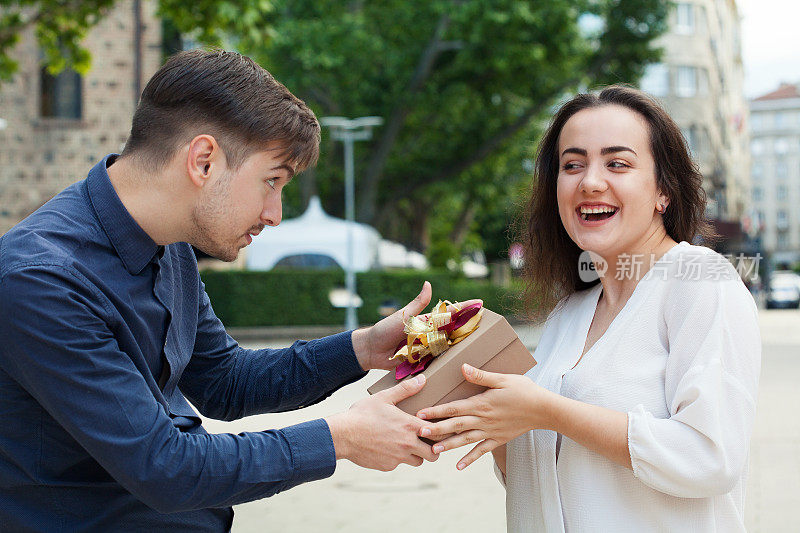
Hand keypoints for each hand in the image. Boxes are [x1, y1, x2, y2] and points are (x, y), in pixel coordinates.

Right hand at [325, 374, 438, 470]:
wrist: (343, 435)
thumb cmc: (362, 414)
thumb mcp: (384, 397)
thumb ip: (405, 389)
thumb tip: (422, 379)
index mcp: (410, 426)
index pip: (437, 433)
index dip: (440, 432)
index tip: (436, 429)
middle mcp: (408, 444)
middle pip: (433, 455)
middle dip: (433, 449)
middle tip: (427, 442)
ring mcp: (398, 458)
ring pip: (417, 462)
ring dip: (416, 455)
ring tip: (408, 445)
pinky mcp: (387, 466)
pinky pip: (398, 464)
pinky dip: (396, 459)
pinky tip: (387, 448)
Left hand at [351, 281, 481, 370]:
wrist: (371, 350)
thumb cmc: (385, 330)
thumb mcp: (403, 315)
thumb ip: (418, 303)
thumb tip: (428, 284)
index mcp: (426, 321)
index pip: (449, 313)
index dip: (464, 308)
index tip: (480, 303)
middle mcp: (429, 334)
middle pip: (453, 331)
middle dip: (469, 327)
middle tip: (488, 325)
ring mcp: (426, 349)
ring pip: (447, 348)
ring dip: (461, 347)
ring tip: (481, 345)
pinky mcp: (421, 362)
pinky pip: (436, 363)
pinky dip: (446, 364)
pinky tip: (460, 366)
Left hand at [416, 364, 556, 469]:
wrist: (544, 410)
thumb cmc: (524, 390)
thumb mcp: (503, 379)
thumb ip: (481, 376)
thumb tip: (463, 368)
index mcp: (481, 403)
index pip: (454, 408)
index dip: (436, 411)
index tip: (421, 414)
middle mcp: (483, 419)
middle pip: (455, 425)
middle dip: (436, 429)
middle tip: (419, 433)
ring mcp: (490, 431)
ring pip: (465, 440)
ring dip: (449, 445)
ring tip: (434, 450)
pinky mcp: (498, 439)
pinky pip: (482, 450)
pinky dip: (470, 459)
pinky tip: (458, 466)